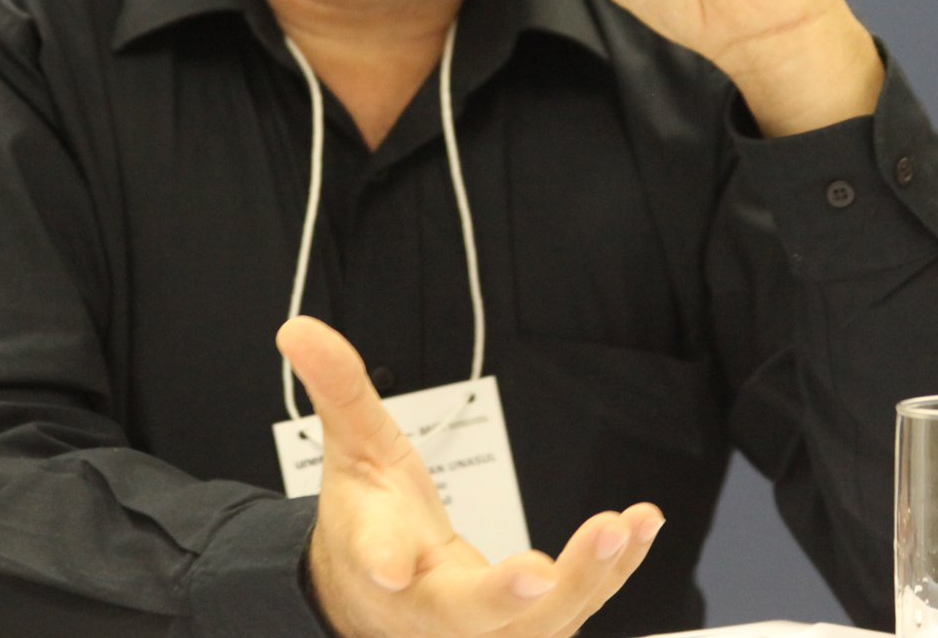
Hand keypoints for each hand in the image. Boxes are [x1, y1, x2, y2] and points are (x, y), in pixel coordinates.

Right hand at [276, 316, 663, 637]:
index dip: (380, 559)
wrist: (378, 598)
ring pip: (536, 626)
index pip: (372, 560)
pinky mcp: (528, 628)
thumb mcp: (351, 447)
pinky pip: (575, 608)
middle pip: (467, 619)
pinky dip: (612, 572)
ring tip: (620, 527)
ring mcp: (483, 630)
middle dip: (506, 599)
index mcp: (376, 562)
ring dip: (585, 580)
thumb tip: (297, 329)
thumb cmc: (369, 523)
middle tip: (541, 572)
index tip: (387, 563)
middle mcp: (429, 612)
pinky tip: (640, 527)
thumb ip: (337, 389)